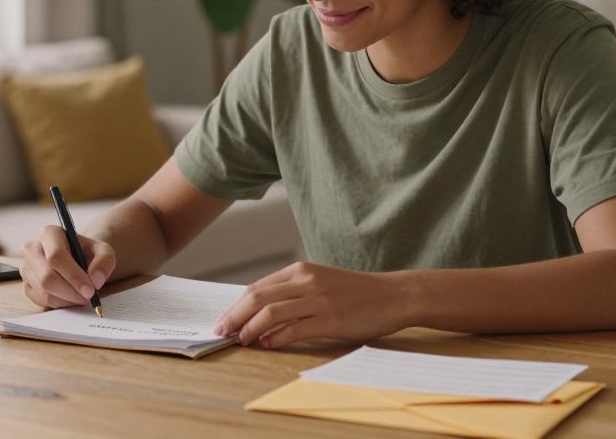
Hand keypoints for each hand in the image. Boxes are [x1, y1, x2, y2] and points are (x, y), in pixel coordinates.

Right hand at [19, 225, 116, 309]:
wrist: (77, 259)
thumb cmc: (88, 253)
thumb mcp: (103, 251)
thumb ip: (104, 261)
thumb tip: (96, 279)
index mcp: (49, 233)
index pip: (56, 256)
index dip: (73, 276)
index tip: (90, 290)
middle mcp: (32, 249)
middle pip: (47, 277)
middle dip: (71, 292)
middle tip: (89, 297)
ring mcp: (26, 268)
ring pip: (44, 291)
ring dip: (67, 299)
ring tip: (82, 296)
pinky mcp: (26, 285)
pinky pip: (42, 301)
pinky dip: (60, 303)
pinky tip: (70, 297)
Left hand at [213, 262, 409, 348]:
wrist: (394, 295)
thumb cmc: (357, 292)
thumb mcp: (321, 282)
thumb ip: (295, 291)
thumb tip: (262, 312)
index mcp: (301, 270)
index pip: (257, 287)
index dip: (236, 305)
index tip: (224, 320)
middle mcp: (306, 281)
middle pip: (257, 298)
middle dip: (234, 316)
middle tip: (221, 332)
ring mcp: (318, 299)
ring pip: (270, 313)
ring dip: (250, 329)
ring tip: (241, 341)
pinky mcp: (330, 319)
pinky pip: (294, 329)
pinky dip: (276, 338)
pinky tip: (267, 345)